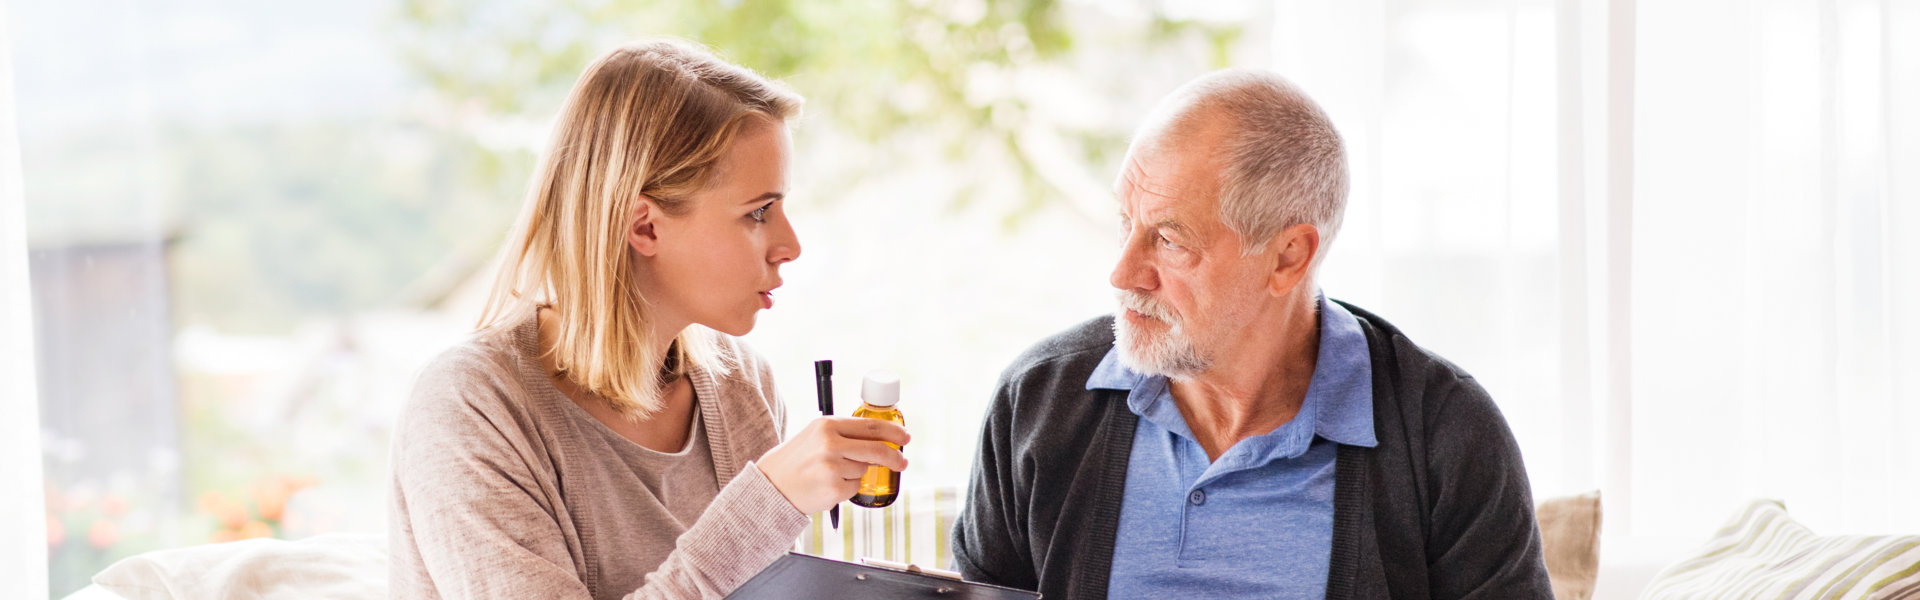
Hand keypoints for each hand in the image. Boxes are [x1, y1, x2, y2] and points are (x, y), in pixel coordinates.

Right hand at [755, 416, 909, 513]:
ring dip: (856, 474)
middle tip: (902, 463)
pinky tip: (828, 486)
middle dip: (895, 457)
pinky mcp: (835, 488)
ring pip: (864, 470)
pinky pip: (855, 488)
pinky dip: (847, 489)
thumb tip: (881, 438)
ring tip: (831, 474)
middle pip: (877, 449)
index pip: (870, 425)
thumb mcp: (815, 435)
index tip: (905, 437)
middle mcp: (831, 443)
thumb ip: (843, 433)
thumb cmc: (797, 460)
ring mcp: (833, 467)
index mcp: (827, 425)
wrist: (772, 485)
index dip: (893, 432)